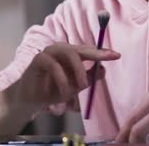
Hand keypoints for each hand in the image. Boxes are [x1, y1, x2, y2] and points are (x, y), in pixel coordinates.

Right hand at [6, 43, 120, 110]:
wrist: (30, 100)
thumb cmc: (52, 90)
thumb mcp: (74, 87)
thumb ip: (87, 78)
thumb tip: (103, 70)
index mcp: (71, 55)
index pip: (89, 51)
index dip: (102, 52)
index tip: (117, 55)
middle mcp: (61, 51)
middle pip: (81, 48)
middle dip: (96, 53)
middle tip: (107, 59)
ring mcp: (49, 52)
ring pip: (69, 53)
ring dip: (78, 70)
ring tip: (82, 86)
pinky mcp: (38, 59)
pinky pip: (53, 64)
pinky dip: (61, 77)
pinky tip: (64, 90)